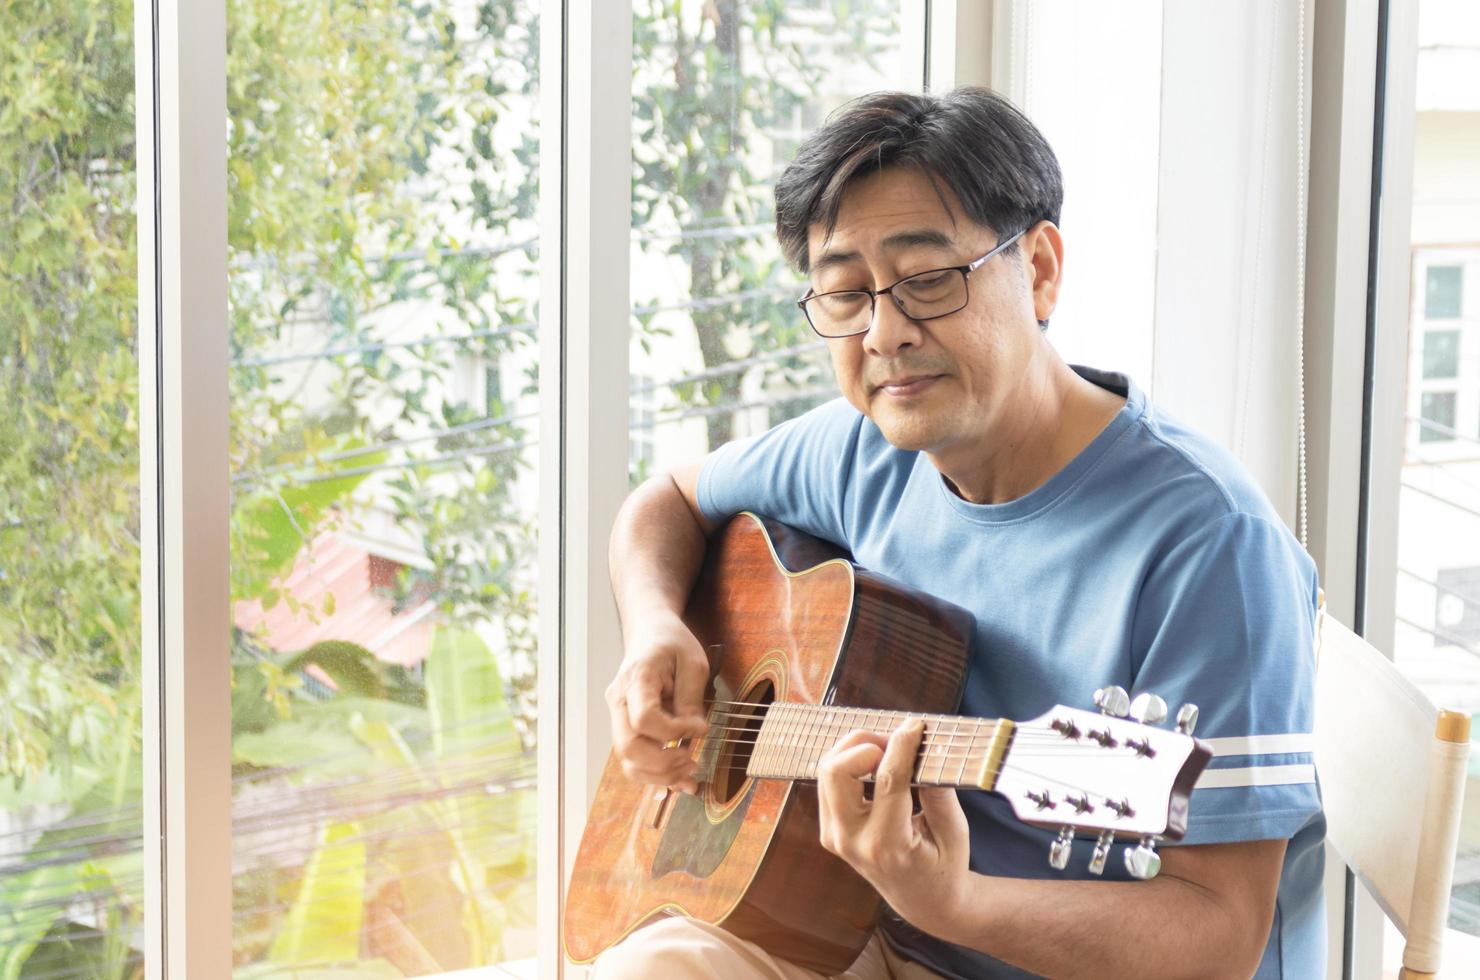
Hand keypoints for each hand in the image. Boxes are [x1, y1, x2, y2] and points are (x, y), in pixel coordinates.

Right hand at [605, 615, 710, 792]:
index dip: (673, 731)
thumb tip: (694, 733)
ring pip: (627, 760)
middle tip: (693, 761)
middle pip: (628, 747)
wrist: (650, 633)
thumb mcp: (693, 663)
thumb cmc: (672, 643)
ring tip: (689, 771)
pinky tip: (680, 778)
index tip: (700, 728)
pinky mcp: (625, 726)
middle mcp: (618, 700)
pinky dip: (655, 774)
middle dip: (663, 763)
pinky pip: (634, 759)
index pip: (644, 718)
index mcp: (636, 678)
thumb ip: (691, 698)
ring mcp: (617, 715)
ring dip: (658, 775)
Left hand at [816, 720, 972, 931]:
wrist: (923, 901)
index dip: (902, 745)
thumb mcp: (954, 832)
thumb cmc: (945, 866)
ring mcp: (834, 836)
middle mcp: (851, 841)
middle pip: (836, 770)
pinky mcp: (829, 830)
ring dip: (855, 749)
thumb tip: (927, 747)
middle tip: (896, 741)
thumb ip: (939, 791)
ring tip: (888, 750)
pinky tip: (876, 763)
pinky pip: (828, 782)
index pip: (887, 780)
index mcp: (887, 845)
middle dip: (865, 743)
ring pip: (827, 770)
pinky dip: (849, 762)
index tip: (916, 725)